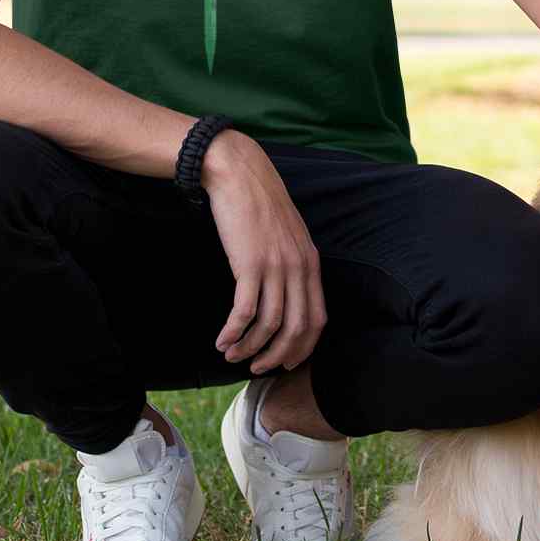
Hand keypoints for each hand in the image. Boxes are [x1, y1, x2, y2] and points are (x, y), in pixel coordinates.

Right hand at [201, 130, 326, 375]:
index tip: (285, 362)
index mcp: (311, 262)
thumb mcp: (287, 234)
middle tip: (257, 367)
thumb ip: (293, 262)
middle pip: (296, 329)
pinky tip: (221, 340)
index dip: (303, 348)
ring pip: (269, 325)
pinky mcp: (249, 264)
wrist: (239, 173)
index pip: (317, 319)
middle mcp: (298, 268)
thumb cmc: (259, 203)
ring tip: (232, 355)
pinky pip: (244, 312)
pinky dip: (233, 332)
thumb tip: (286, 295)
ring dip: (249, 348)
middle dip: (277, 356)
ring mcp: (275, 266)